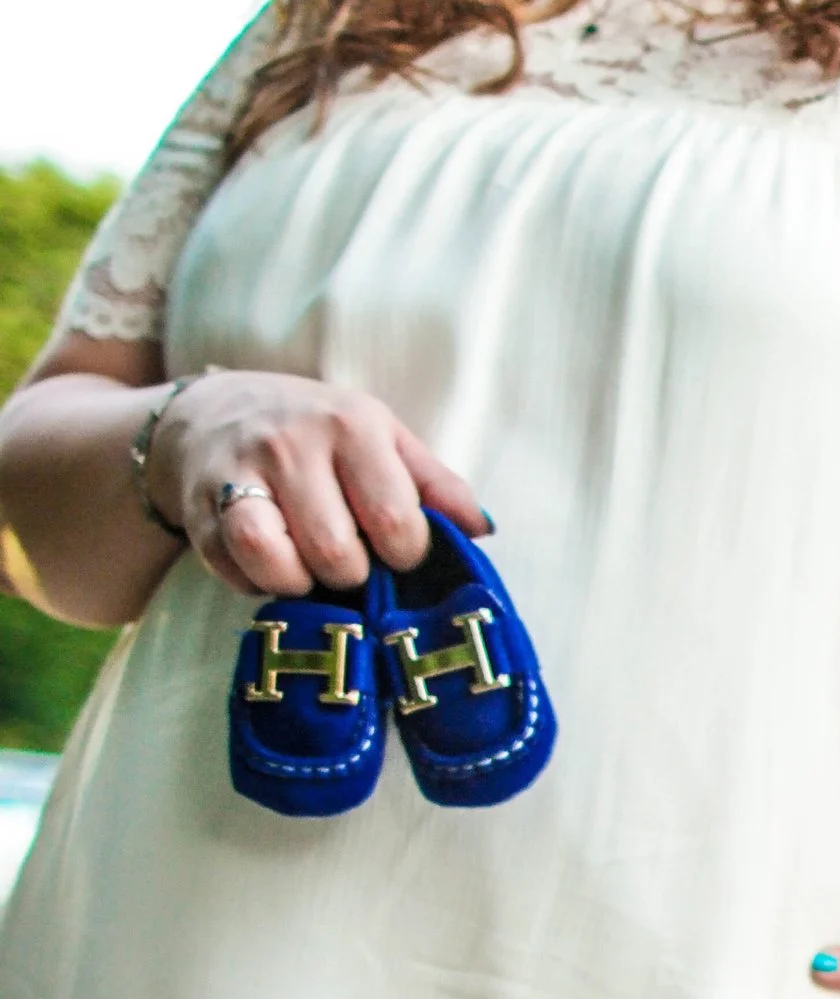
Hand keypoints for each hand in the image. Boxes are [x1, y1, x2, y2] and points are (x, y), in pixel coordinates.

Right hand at [152, 369, 490, 599]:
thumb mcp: (383, 439)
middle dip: (352, 574)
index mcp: (352, 425)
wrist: (215, 413)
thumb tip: (481, 529)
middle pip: (337, 553)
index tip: (395, 549)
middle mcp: (292, 444)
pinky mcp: (200, 509)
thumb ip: (435, 484)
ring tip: (310, 567)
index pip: (395, 520)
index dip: (403, 555)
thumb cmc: (319, 434)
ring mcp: (238, 474)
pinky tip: (271, 564)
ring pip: (276, 564)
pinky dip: (258, 583)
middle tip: (350, 559)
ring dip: (301, 584)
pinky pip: (235, 571)